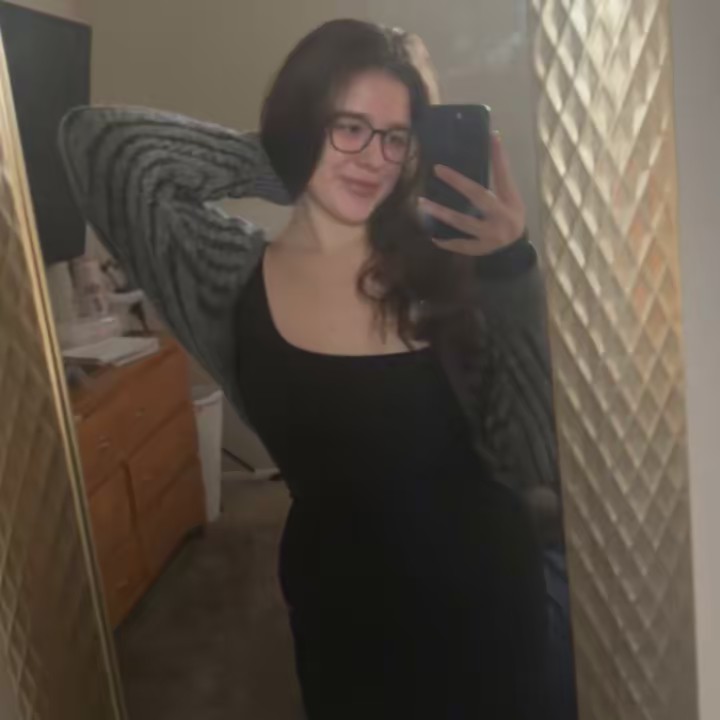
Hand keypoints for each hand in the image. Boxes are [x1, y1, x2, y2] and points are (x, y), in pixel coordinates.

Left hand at [418, 132, 525, 255]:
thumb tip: (493, 138)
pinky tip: (432, 236)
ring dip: (441, 213)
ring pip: (462, 222)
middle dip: (457, 182)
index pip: (502, 176)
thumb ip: (501, 173)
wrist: (515, 249)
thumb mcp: (510, 196)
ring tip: (422, 203)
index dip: (497, 157)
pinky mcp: (479, 249)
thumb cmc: (511, 216)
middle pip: (478, 196)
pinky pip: (459, 245)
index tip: (489, 137)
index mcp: (509, 201)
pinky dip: (446, 241)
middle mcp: (500, 217)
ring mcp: (489, 235)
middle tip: (437, 170)